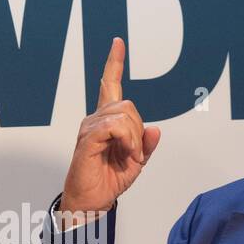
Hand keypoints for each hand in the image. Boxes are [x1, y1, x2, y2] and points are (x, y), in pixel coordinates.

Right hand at [60, 37, 160, 216]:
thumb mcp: (136, 161)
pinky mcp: (88, 138)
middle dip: (139, 130)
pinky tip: (126, 154)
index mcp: (107, 120)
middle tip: (136, 153)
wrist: (91, 201)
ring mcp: (90, 127)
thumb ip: (146, 144)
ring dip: (134, 139)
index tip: (118, 42)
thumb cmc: (108, 180)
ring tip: (129, 156)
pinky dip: (128, 141)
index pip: (109, 84)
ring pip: (124, 115)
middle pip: (128, 104)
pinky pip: (115, 127)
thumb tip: (155, 129)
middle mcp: (96, 119)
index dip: (114, 63)